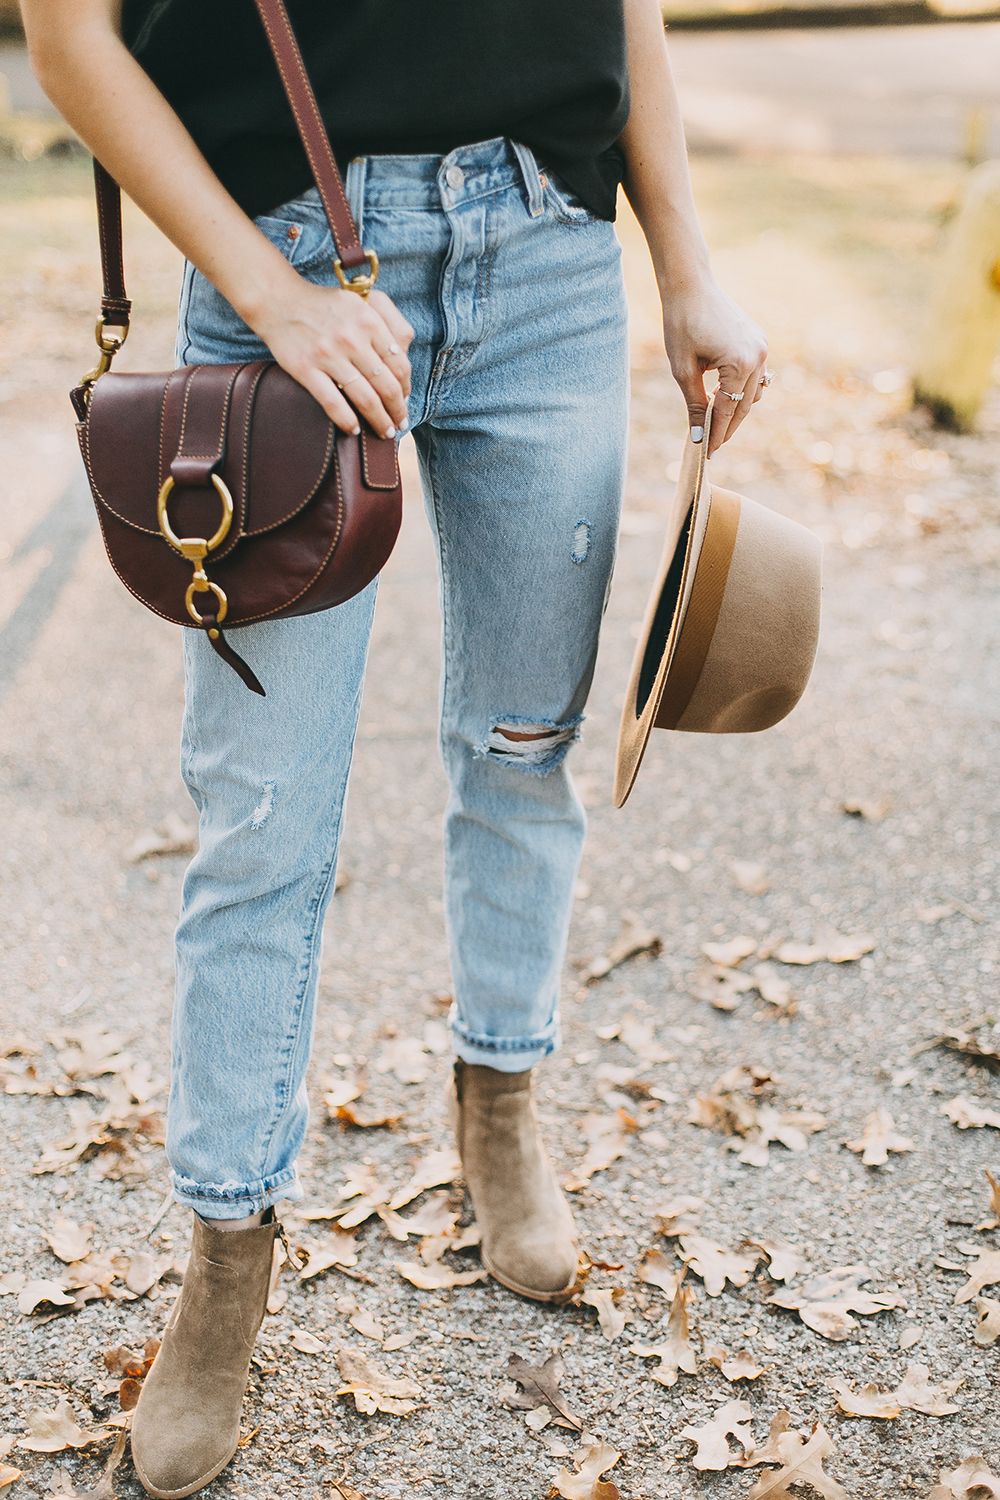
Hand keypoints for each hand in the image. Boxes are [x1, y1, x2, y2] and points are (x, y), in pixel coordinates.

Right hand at [252, 276, 413, 439]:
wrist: (279, 301)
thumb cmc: (326, 305)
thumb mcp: (362, 300)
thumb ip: (389, 321)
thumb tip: (406, 353)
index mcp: (369, 320)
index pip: (400, 364)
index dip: (407, 387)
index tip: (405, 399)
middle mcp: (351, 338)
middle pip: (387, 386)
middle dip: (398, 410)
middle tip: (401, 423)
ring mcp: (328, 355)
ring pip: (365, 399)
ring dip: (380, 421)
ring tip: (385, 432)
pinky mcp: (305, 369)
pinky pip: (333, 403)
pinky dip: (348, 422)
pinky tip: (355, 430)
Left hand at [661, 275, 767, 455]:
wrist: (691, 286)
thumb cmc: (681, 324)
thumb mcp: (684, 370)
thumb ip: (695, 405)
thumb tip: (698, 437)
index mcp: (740, 363)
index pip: (729, 409)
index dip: (718, 433)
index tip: (707, 453)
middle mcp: (758, 356)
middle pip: (745, 404)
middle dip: (728, 426)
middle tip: (712, 445)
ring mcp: (762, 347)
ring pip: (753, 391)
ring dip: (736, 408)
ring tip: (715, 421)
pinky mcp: (759, 341)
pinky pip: (755, 374)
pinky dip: (741, 388)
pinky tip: (722, 396)